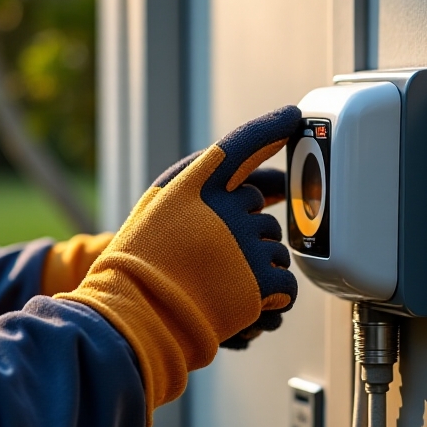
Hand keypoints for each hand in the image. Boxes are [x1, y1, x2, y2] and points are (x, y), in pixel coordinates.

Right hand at [55, 106, 300, 426]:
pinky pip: (287, 281)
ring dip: (260, 265)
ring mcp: (245, 242)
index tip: (293, 115)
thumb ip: (202, 190)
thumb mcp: (159, 207)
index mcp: (196, 184)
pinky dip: (276, 295)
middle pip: (262, 209)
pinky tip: (251, 301)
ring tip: (223, 284)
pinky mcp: (259, 279)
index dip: (268, 128)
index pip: (241, 145)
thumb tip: (260, 189)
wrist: (133, 311)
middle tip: (215, 257)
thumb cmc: (142, 261)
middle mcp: (225, 207)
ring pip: (277, 248)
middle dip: (248, 231)